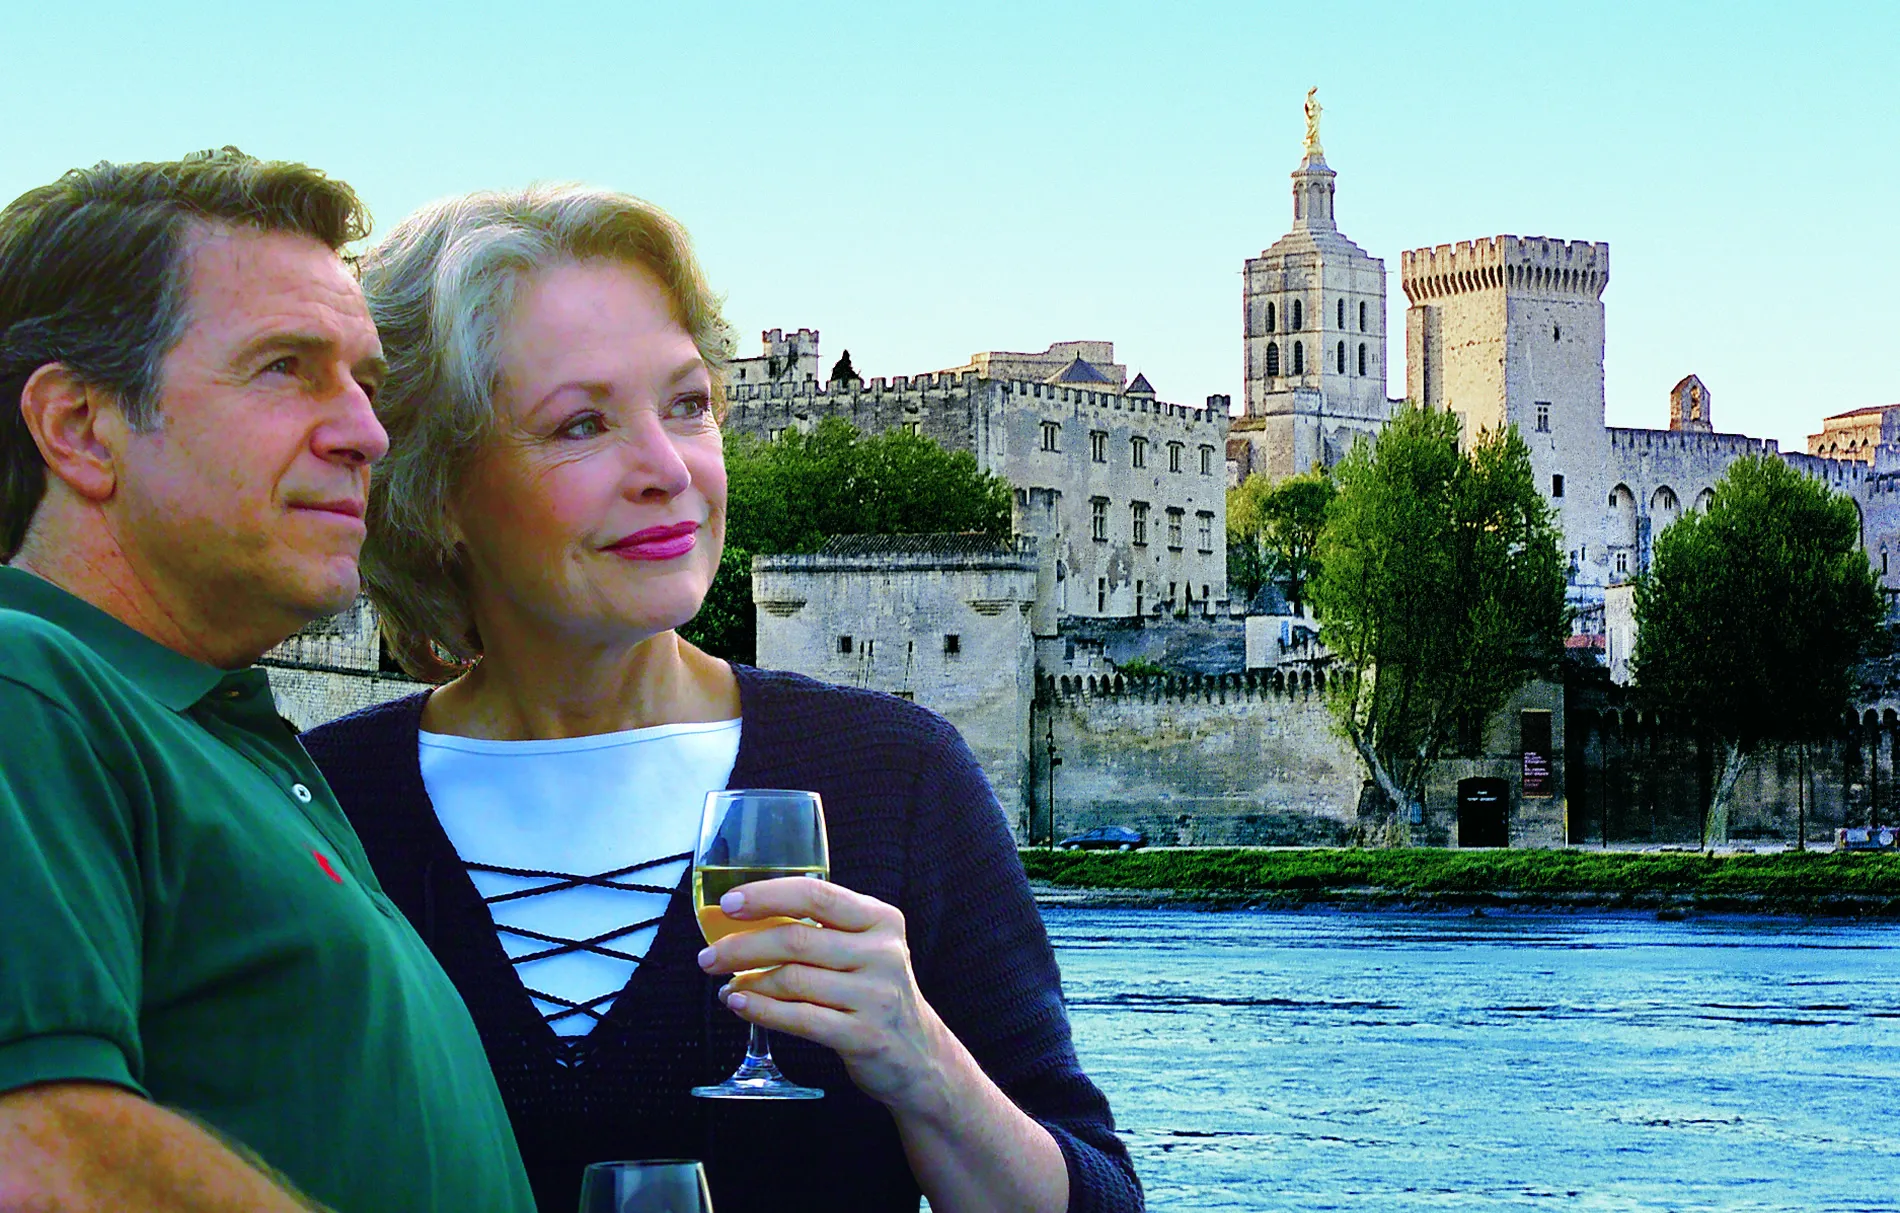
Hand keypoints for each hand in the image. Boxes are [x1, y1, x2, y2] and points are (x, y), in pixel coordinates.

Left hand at [697, 877, 954, 1114]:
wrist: (919, 1054)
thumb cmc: (875, 991)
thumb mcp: (865, 947)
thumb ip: (821, 929)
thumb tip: (746, 920)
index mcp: (880, 919)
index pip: (817, 895)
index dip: (768, 896)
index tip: (729, 904)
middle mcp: (883, 952)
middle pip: (797, 940)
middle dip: (743, 947)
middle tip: (708, 957)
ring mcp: (877, 995)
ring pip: (793, 980)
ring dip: (749, 982)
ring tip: (727, 986)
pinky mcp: (865, 1035)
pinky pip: (801, 1019)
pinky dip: (762, 1011)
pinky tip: (740, 1005)